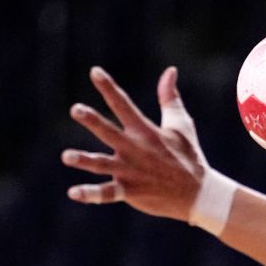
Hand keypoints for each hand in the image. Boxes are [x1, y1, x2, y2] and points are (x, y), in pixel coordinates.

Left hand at [63, 66, 209, 218]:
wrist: (199, 195)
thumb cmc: (188, 157)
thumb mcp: (181, 125)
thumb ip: (170, 98)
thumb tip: (170, 70)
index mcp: (146, 132)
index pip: (124, 105)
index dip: (109, 88)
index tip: (94, 72)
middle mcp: (135, 150)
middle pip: (109, 132)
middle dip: (92, 121)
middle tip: (75, 109)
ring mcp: (131, 172)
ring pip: (103, 164)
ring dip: (85, 160)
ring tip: (66, 157)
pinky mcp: (130, 191)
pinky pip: (107, 193)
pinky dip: (91, 194)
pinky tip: (73, 192)